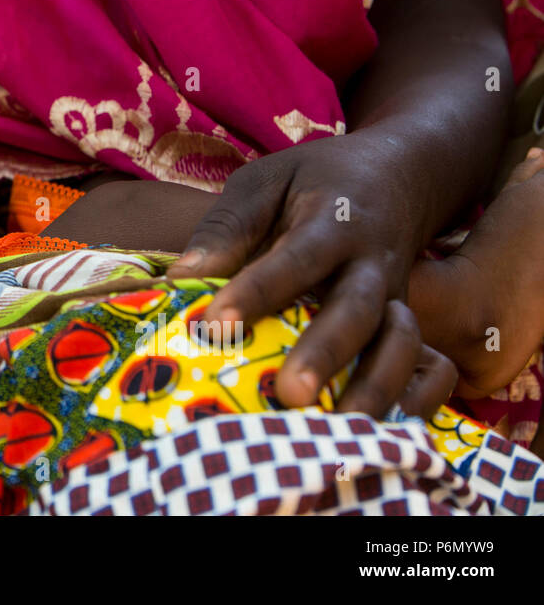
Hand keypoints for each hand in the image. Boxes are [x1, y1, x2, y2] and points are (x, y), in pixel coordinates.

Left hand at [167, 130, 434, 417]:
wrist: (398, 173)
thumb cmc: (314, 181)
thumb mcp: (267, 181)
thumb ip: (227, 227)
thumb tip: (180, 278)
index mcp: (333, 219)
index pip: (294, 258)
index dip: (256, 292)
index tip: (215, 325)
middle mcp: (371, 262)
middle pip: (355, 310)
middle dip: (324, 353)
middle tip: (290, 395)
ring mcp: (396, 295)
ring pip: (398, 343)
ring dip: (373, 387)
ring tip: (339, 432)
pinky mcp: (407, 322)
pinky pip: (427, 364)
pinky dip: (415, 398)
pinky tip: (382, 434)